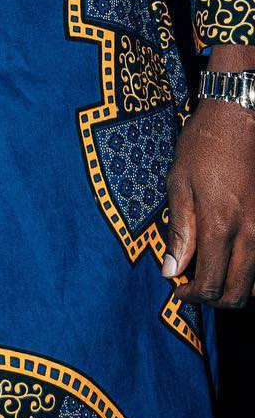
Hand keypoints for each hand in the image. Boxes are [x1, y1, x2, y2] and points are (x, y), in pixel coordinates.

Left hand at [164, 96, 254, 306]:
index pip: (209, 284)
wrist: (240, 118)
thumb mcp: (178, 184)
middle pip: (238, 293)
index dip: (191, 296)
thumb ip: (179, 231)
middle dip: (213, 299)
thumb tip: (171, 271)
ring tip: (212, 272)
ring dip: (235, 288)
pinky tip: (233, 258)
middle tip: (193, 287)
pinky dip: (253, 272)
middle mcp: (251, 234)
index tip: (177, 290)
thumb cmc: (203, 147)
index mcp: (220, 226)